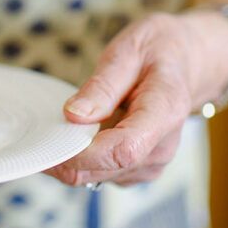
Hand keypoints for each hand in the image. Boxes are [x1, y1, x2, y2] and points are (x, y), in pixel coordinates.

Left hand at [45, 12, 227, 186]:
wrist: (187, 64)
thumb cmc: (158, 51)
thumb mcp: (129, 51)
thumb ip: (102, 85)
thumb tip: (73, 115)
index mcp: (165, 112)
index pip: (123, 150)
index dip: (82, 153)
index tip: (51, 139)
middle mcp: (162, 147)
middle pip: (104, 169)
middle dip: (64, 156)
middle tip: (39, 130)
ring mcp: (151, 163)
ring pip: (96, 177)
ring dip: (69, 158)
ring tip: (64, 125)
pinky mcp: (138, 169)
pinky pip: (99, 175)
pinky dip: (79, 159)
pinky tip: (79, 134)